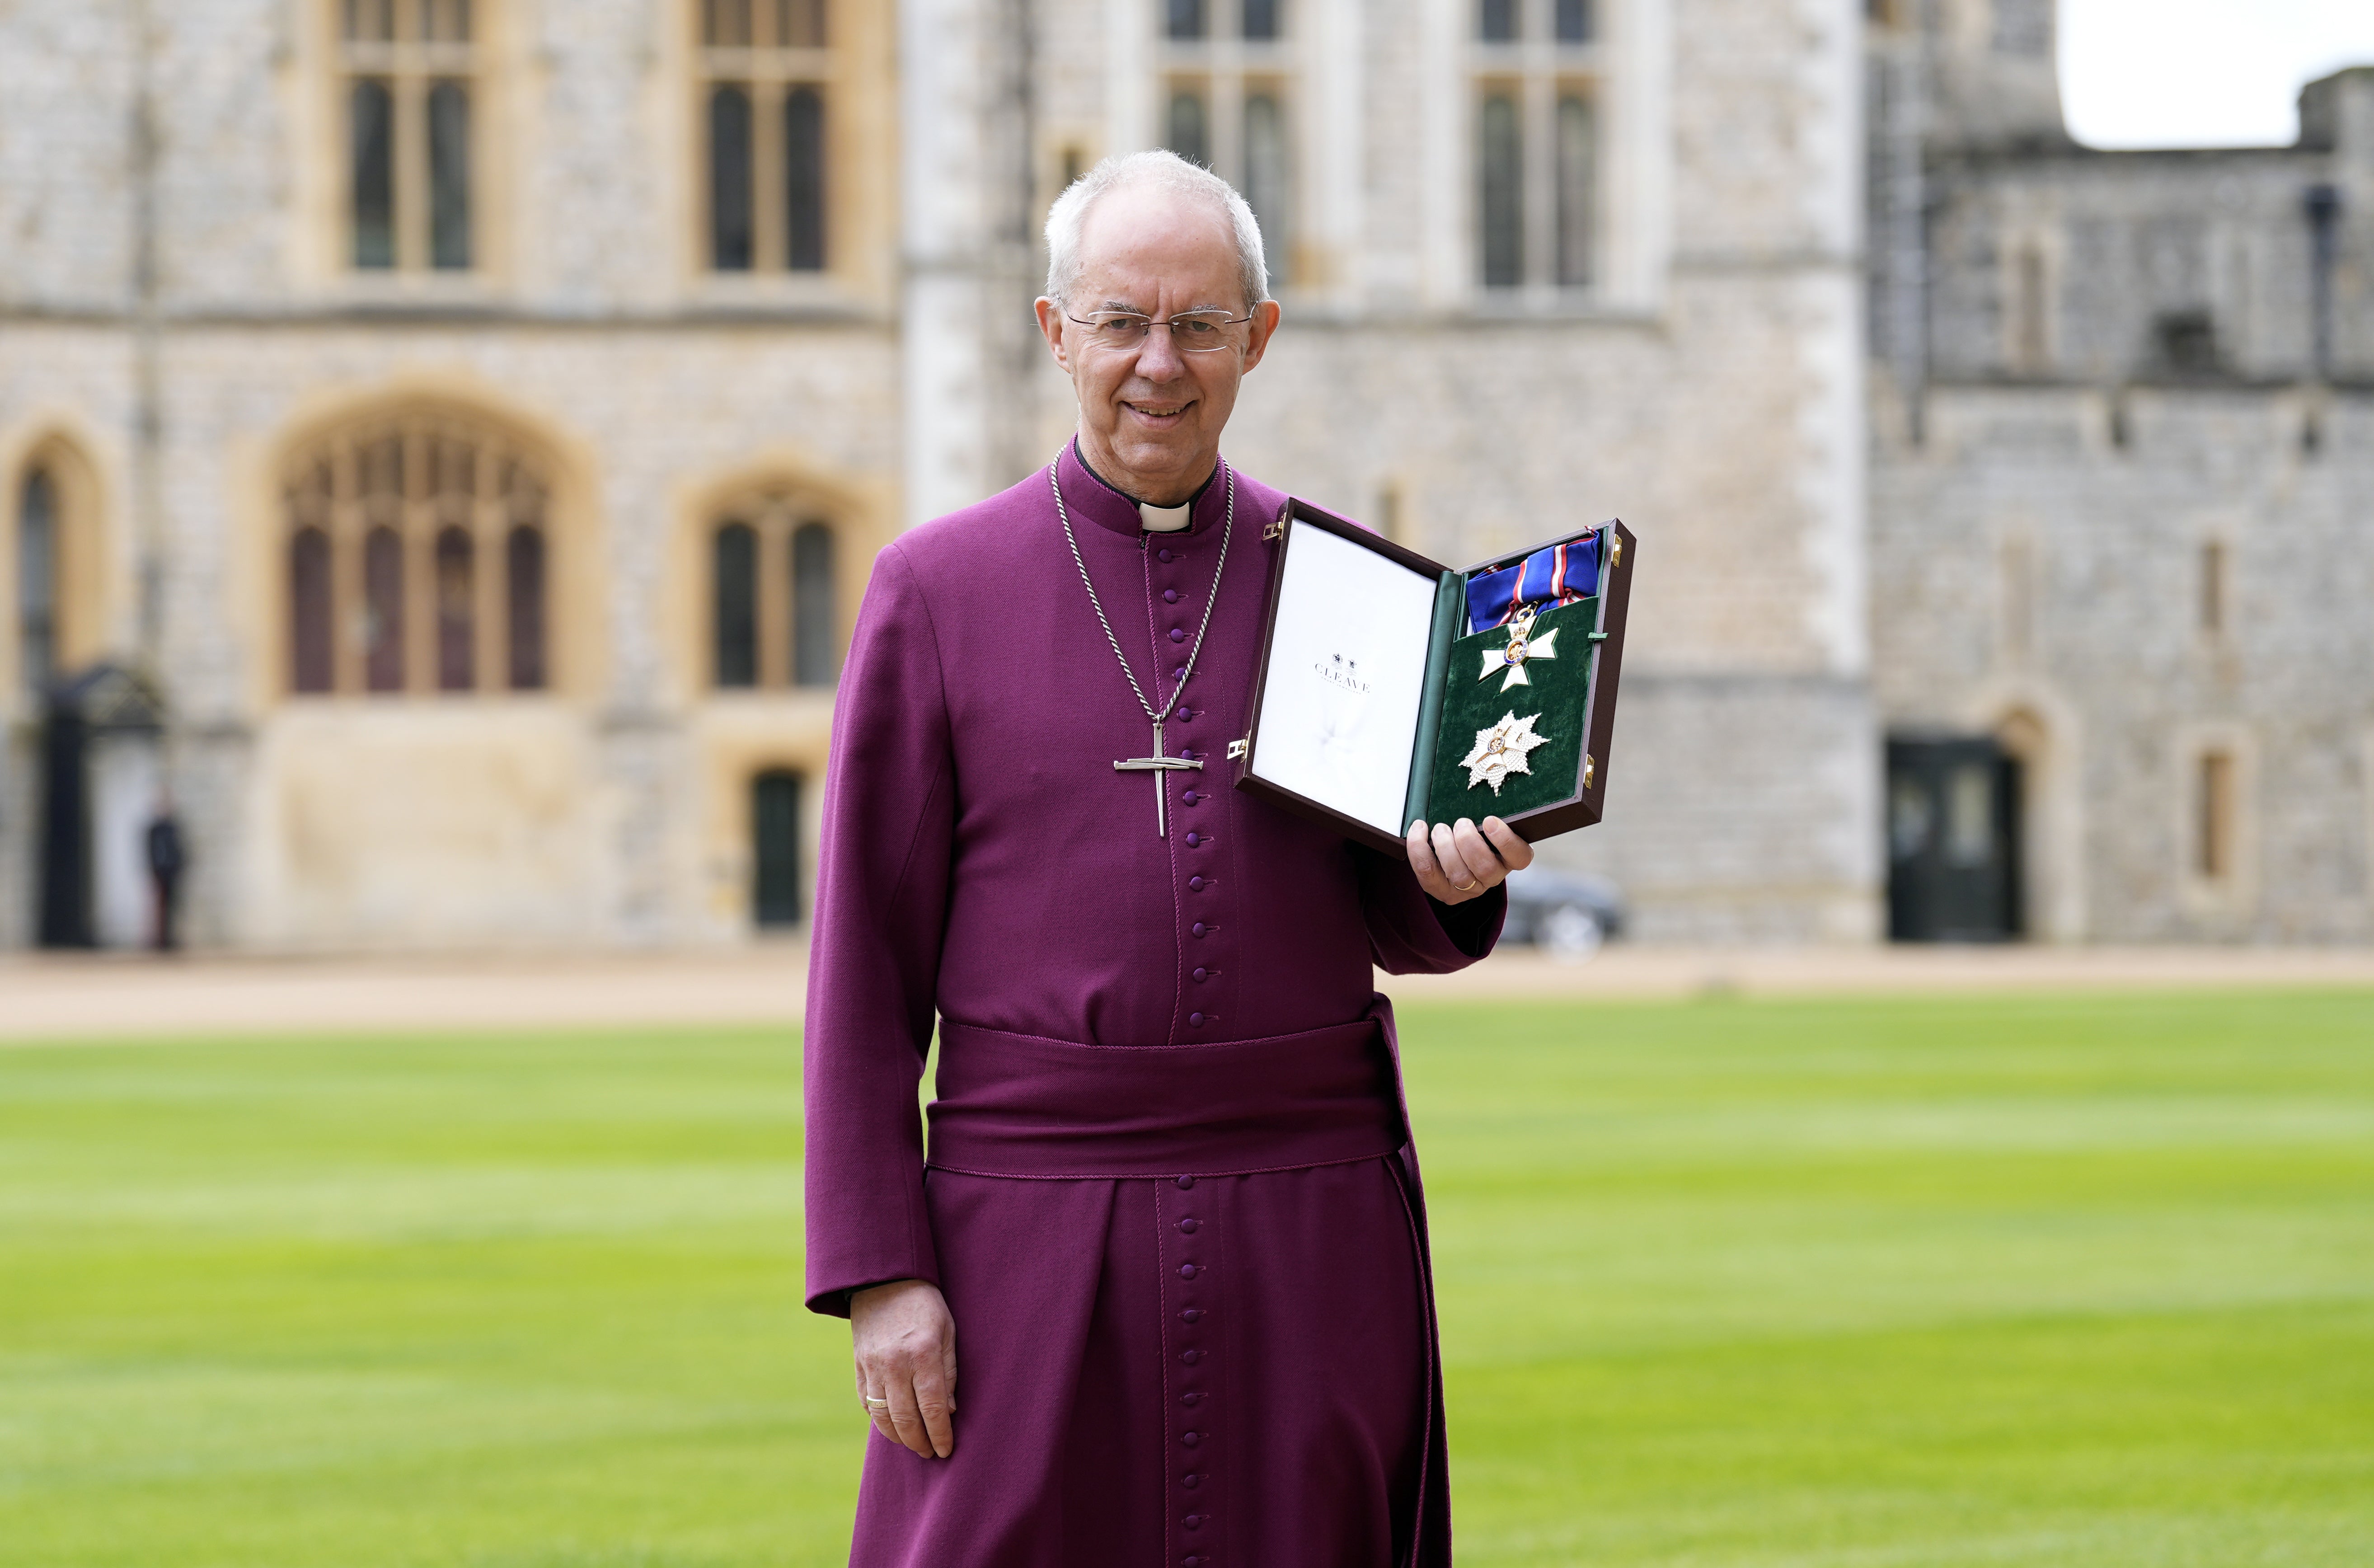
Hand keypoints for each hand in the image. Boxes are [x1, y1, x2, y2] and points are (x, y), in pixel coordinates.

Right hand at [851, 1278, 957, 1458]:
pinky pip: (866, 1402)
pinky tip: (892, 1425)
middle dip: (920, 1442)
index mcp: (923, 1353)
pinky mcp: (858, 1365)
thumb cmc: (925, 1305)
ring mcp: (872, 1365)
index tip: (946, 1450)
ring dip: (899, 1437)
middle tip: (930, 1453)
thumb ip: (949, 1372)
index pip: (932, 1407)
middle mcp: (895, 1363)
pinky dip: (879, 1419)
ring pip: (883, 1417)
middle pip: (906, 1419)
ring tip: (913, 1444)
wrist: (884, 1280)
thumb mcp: (948, 1331)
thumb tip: (948, 1412)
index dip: (940, 1434)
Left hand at [1406, 815, 1530, 904]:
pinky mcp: (1442, 892)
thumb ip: (1486, 817)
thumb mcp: (1485, 826)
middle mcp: (1491, 878)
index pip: (1520, 857)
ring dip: (1445, 846)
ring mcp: (1467, 889)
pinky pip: (1428, 874)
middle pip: (1485, 868)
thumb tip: (1477, 793)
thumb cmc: (1473, 836)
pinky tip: (1420, 829)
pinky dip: (1420, 848)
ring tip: (1440, 829)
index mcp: (1508, 859)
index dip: (1505, 840)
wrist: (1453, 859)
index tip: (1489, 820)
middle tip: (1461, 823)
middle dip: (1468, 841)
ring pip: (1458, 874)